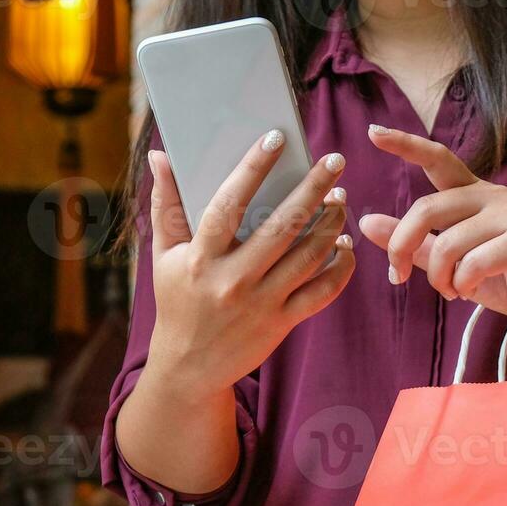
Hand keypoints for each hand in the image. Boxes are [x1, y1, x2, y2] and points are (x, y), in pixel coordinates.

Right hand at [145, 132, 355, 399]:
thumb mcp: (164, 256)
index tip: (276, 137)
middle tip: (335, 161)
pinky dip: (340, 267)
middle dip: (314, 188)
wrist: (188, 368)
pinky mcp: (282, 323)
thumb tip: (161, 155)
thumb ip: (166, 205)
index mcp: (202, 258)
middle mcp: (233, 280)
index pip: (228, 203)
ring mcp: (261, 303)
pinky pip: (322, 292)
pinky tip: (345, 245)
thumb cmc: (177, 303)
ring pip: (309, 255)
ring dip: (331, 223)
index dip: (253, 167)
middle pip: (282, 225)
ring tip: (340, 200)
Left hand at [358, 125, 506, 336]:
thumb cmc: (500, 277)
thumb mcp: (447, 261)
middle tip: (398, 277)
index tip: (372, 132)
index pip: (437, 159)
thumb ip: (411, 242)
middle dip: (401, 247)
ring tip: (451, 290)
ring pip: (447, 243)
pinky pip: (473, 262)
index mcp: (471, 194)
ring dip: (438, 278)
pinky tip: (470, 291)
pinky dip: (463, 284)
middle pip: (426, 209)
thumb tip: (367, 221)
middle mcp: (491, 195)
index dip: (406, 145)